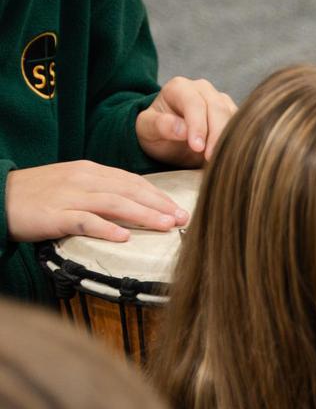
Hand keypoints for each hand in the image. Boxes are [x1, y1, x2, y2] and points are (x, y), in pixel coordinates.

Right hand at [3, 160, 188, 241]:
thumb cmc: (39, 195)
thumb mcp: (75, 186)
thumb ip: (103, 191)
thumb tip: (136, 205)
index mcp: (90, 171)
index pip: (132, 181)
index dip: (158, 195)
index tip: (180, 208)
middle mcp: (83, 180)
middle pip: (129, 190)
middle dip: (160, 205)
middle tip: (184, 218)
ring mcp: (69, 196)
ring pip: (114, 203)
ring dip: (143, 215)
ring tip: (166, 226)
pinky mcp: (54, 215)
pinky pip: (84, 221)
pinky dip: (105, 228)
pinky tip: (124, 237)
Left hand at [135, 75, 237, 164]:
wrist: (169, 140)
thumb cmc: (157, 133)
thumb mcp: (147, 130)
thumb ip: (160, 126)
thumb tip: (181, 129)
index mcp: (179, 87)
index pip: (194, 103)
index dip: (198, 125)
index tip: (197, 148)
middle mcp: (202, 89)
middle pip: (217, 108)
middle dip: (216, 134)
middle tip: (211, 158)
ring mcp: (220, 100)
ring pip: (233, 116)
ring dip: (229, 139)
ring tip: (219, 159)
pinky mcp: (233, 114)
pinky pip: (242, 125)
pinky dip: (237, 140)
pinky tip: (229, 155)